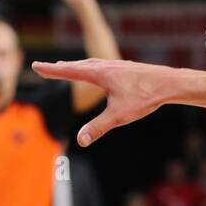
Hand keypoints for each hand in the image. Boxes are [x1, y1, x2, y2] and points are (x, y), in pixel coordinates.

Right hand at [31, 59, 173, 145]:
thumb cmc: (145, 97)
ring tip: (68, 68)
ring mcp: (117, 66)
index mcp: (100, 74)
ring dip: (77, 66)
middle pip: (78, 66)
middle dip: (61, 68)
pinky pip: (104, 67)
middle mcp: (106, 66)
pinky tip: (99, 72)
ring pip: (92, 65)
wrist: (170, 83)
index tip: (35, 65)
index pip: (69, 71)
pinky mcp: (127, 69)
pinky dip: (93, 67)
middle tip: (45, 68)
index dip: (51, 70)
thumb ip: (98, 127)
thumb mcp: (119, 116)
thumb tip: (80, 140)